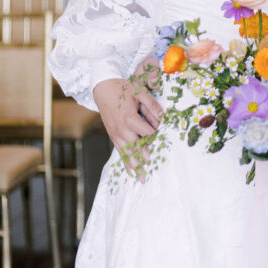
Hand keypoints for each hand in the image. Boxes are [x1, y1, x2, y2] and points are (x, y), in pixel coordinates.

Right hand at [93, 64, 162, 180]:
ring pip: (128, 154)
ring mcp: (116, 135)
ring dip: (136, 167)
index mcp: (130, 119)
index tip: (164, 137)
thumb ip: (152, 106)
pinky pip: (120, 152)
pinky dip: (126, 163)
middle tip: (155, 169)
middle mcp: (122, 130)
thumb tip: (164, 118)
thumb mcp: (139, 92)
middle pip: (137, 148)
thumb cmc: (122, 89)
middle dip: (146, 158)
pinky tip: (131, 172)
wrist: (102, 88)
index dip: (157, 135)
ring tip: (143, 179)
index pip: (148, 133)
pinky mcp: (113, 136)